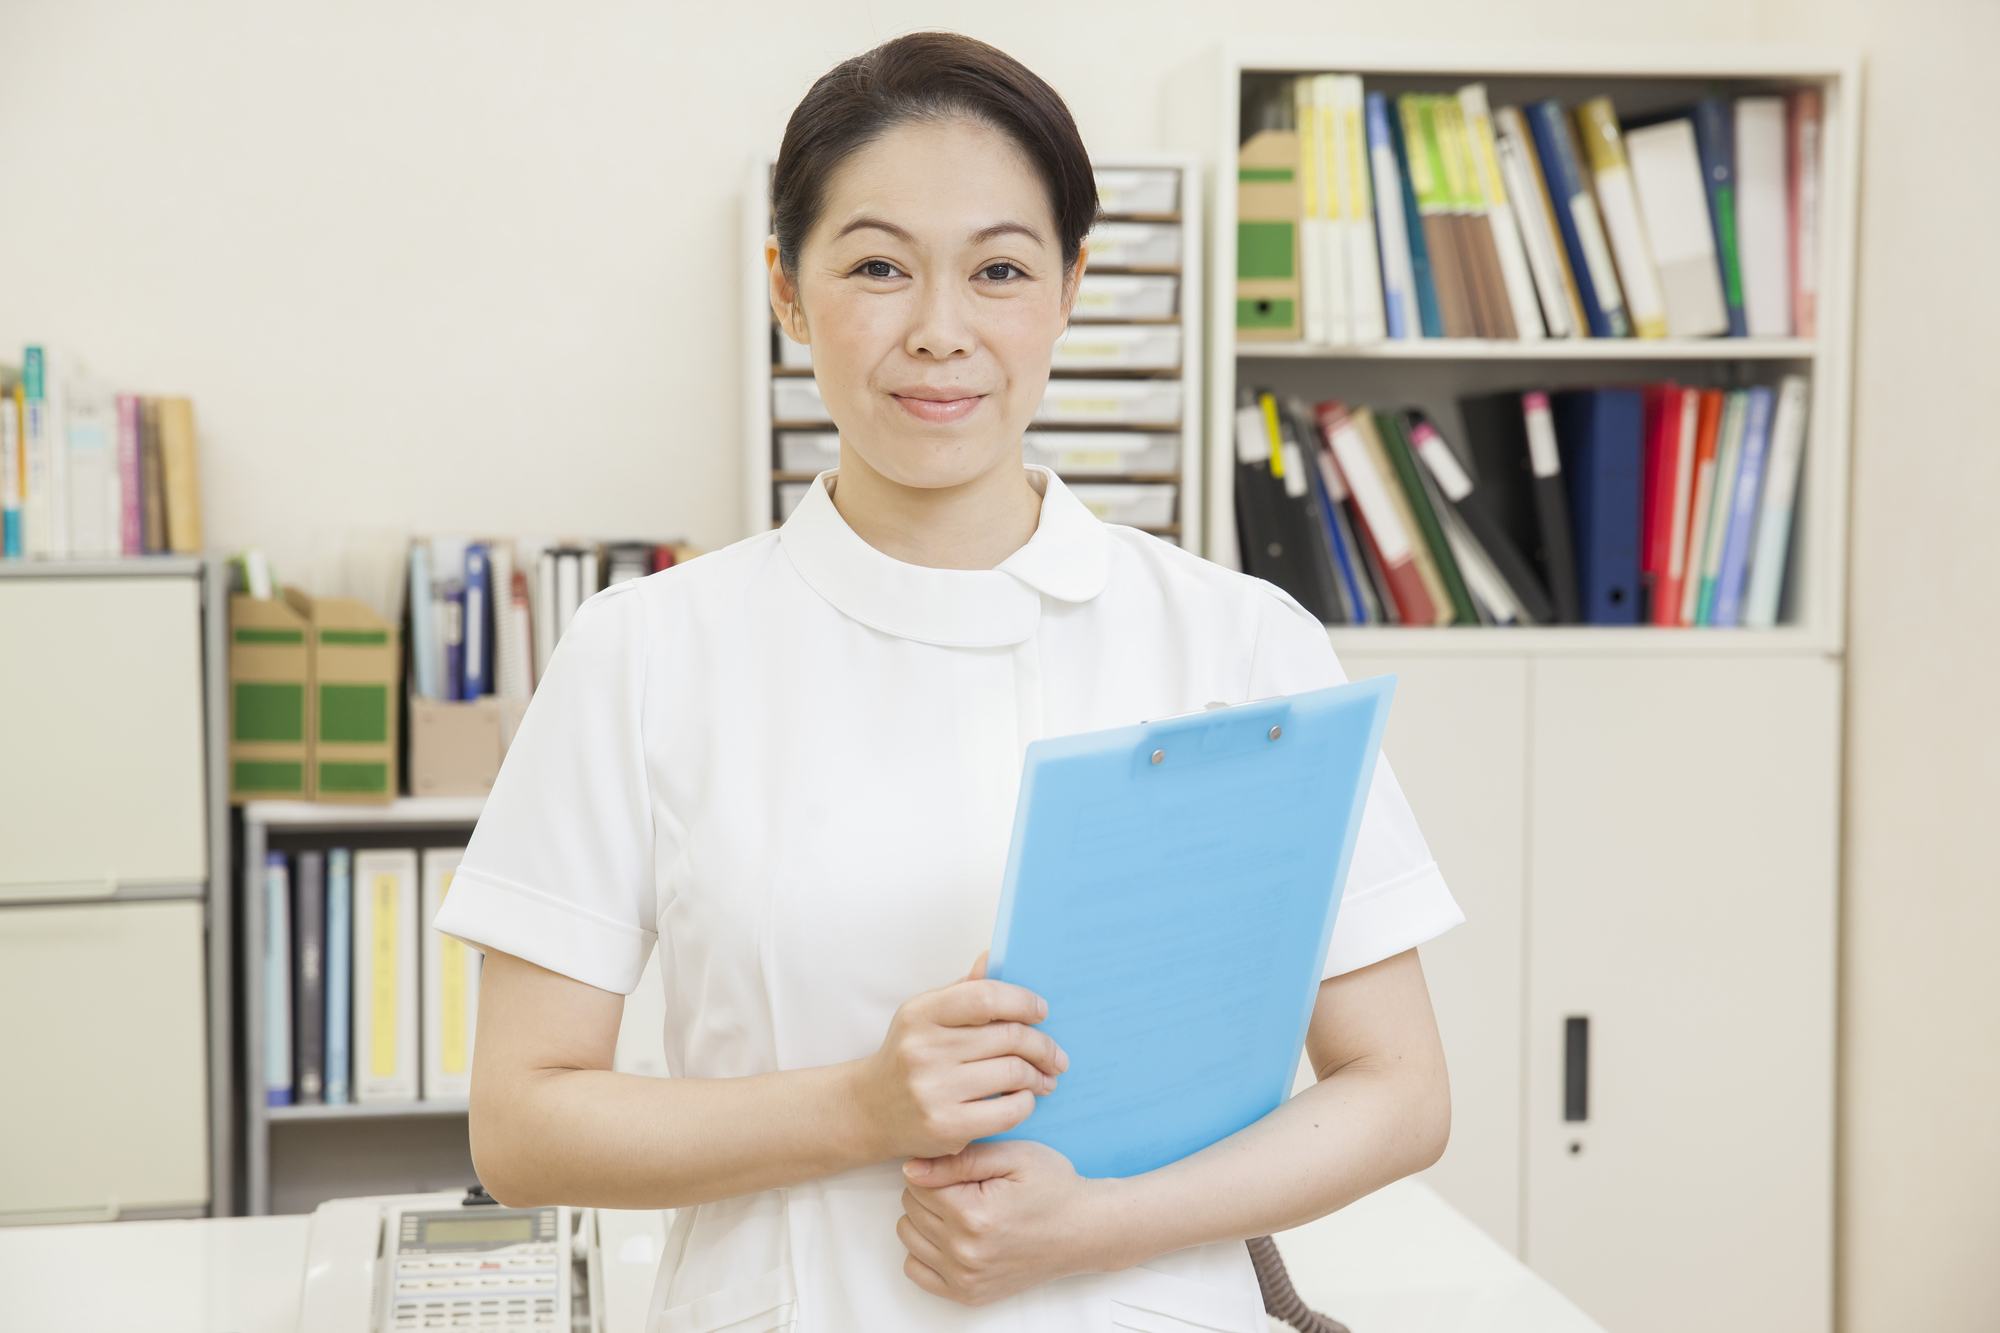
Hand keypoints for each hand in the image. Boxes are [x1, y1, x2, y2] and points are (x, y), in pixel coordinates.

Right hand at [851, 954, 1068, 1160]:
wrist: (868, 1110)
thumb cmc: (907, 1056)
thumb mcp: (925, 1016)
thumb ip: (962, 991)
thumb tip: (992, 957)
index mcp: (920, 1014)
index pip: (985, 997)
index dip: (1023, 1001)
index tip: (1040, 1011)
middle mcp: (923, 1050)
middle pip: (1008, 1036)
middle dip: (1042, 1044)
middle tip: (1055, 1054)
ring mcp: (933, 1090)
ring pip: (1013, 1072)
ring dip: (1039, 1075)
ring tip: (1045, 1077)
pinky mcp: (945, 1126)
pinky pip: (1007, 1110)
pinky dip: (1026, 1102)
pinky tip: (1025, 1098)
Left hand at [898, 1140, 1113, 1305]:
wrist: (1085, 1230)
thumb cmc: (1055, 1190)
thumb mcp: (1013, 1156)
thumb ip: (959, 1159)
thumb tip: (912, 1168)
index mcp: (974, 1215)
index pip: (917, 1183)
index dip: (937, 1167)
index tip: (962, 1169)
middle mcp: (966, 1252)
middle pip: (911, 1208)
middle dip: (931, 1190)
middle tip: (967, 1186)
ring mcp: (966, 1278)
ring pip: (909, 1236)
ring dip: (926, 1218)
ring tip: (961, 1208)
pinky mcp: (968, 1294)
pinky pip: (917, 1270)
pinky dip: (926, 1250)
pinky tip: (952, 1235)